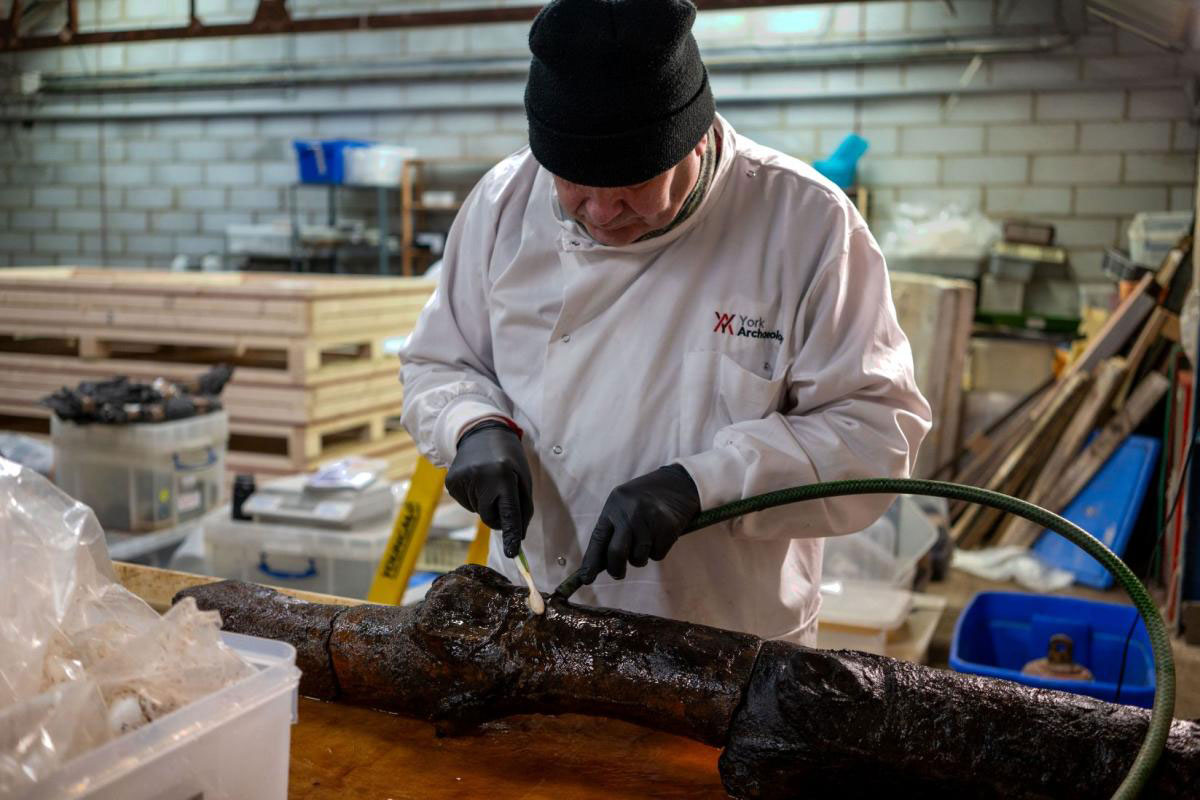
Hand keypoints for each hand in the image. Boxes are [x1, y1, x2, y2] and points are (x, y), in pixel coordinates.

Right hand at [445, 421, 532, 557]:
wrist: (480, 432)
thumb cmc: (508, 457)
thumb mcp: (523, 477)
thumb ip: (523, 507)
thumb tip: (517, 535)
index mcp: (503, 475)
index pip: (508, 512)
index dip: (510, 534)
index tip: (512, 553)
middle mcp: (480, 478)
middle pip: (490, 517)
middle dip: (498, 514)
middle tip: (502, 493)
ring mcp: (462, 481)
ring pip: (478, 511)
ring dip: (485, 502)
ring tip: (488, 479)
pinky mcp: (451, 483)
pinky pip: (467, 504)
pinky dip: (474, 497)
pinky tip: (476, 479)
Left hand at [578, 464, 699, 582]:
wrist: (678, 484)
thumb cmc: (644, 500)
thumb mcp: (623, 506)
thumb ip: (612, 530)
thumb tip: (599, 564)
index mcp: (614, 506)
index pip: (599, 538)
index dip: (591, 561)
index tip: (585, 579)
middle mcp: (630, 512)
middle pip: (617, 553)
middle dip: (616, 569)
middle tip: (618, 574)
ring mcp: (649, 520)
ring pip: (638, 558)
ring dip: (640, 558)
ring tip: (646, 541)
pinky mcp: (667, 528)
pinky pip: (657, 555)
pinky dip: (657, 551)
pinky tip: (660, 535)